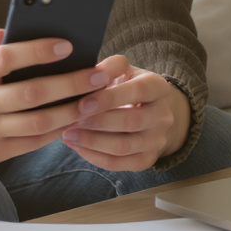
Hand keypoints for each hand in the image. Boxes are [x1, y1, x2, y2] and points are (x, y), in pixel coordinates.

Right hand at [0, 28, 121, 162]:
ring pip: (38, 123)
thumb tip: (11, 30)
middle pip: (31, 94)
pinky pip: (35, 141)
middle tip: (98, 75)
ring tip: (96, 98)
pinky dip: (60, 128)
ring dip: (72, 110)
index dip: (38, 51)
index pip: (5, 58)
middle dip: (70, 84)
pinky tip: (78, 115)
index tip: (67, 45)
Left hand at [58, 54, 190, 171]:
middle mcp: (163, 116)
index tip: (82, 103)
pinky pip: (119, 164)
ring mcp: (157, 141)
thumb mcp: (123, 70)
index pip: (138, 91)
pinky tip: (76, 146)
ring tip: (67, 134)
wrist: (148, 111)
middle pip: (130, 122)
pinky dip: (94, 157)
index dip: (109, 98)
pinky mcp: (147, 160)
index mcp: (159, 88)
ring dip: (92, 142)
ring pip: (123, 147)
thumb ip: (110, 67)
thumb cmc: (127, 86)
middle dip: (97, 122)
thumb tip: (92, 72)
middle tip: (69, 120)